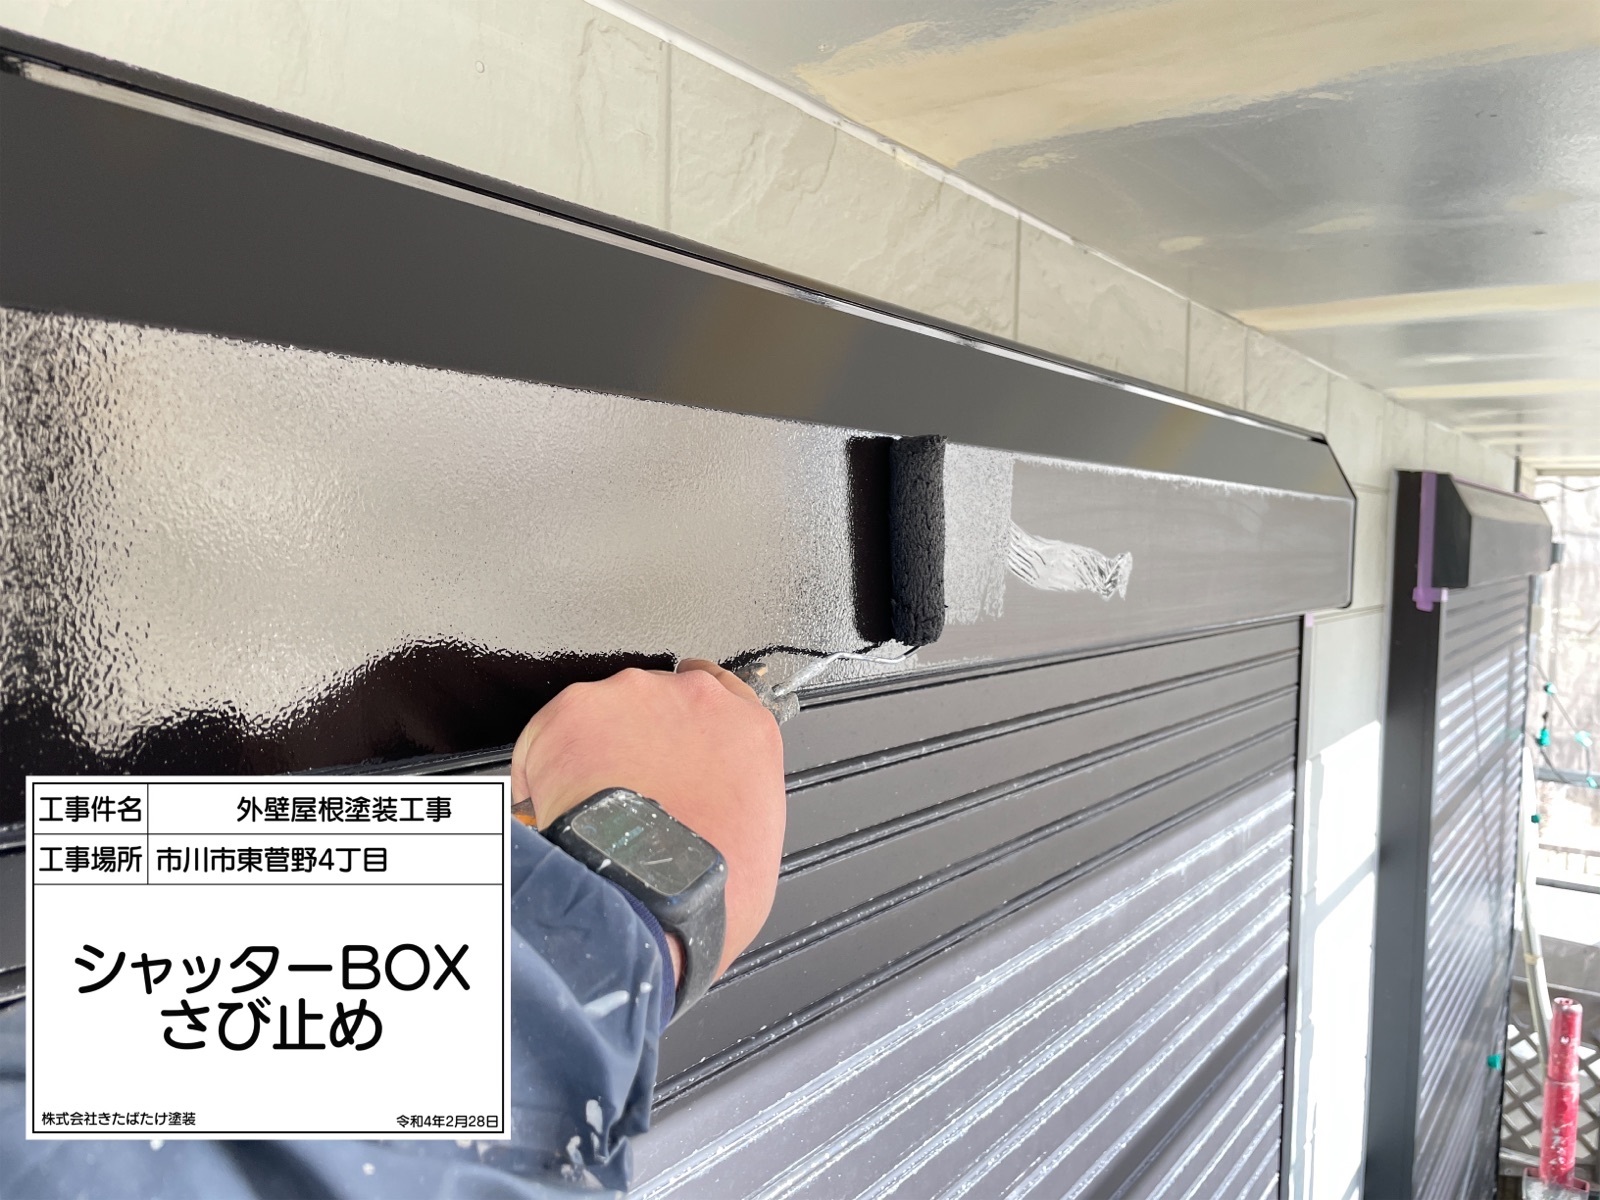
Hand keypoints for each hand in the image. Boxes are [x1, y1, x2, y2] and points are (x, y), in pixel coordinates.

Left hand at [510, 659, 785, 978]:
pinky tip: (557, 808)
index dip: (686, 718)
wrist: (661, 895)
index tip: (670, 733)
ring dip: (594, 751)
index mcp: (746, 727)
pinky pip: (549, 735)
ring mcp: (635, 696)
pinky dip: (546, 769)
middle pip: (655, 701)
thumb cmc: (712, 884)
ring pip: (603, 713)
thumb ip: (734, 793)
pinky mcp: (578, 710)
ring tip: (591, 806)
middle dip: (637, 738)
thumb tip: (705, 805)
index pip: (719, 690)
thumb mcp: (758, 833)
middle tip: (627, 789)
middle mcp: (695, 698)